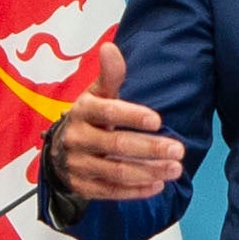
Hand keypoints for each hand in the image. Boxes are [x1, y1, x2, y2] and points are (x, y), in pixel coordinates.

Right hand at [45, 42, 186, 204]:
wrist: (59, 151)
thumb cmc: (89, 118)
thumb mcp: (97, 94)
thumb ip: (110, 75)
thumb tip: (110, 48)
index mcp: (83, 111)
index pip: (108, 113)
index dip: (132, 116)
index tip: (157, 121)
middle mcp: (77, 138)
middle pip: (116, 145)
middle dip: (150, 149)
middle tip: (179, 150)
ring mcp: (78, 164)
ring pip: (116, 171)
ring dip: (149, 171)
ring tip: (175, 169)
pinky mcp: (82, 186)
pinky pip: (110, 191)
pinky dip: (135, 191)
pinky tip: (158, 186)